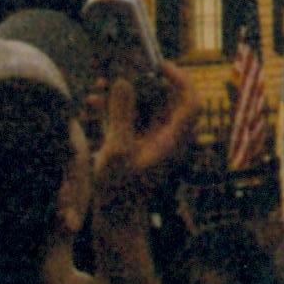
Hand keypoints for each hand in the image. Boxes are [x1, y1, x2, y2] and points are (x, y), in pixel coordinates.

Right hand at [91, 61, 196, 226]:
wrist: (114, 218)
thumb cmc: (120, 190)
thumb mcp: (118, 150)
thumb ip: (121, 114)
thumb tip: (123, 82)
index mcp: (173, 140)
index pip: (191, 103)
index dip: (180, 80)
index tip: (159, 66)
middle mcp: (167, 137)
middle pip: (164, 99)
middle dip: (141, 83)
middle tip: (119, 71)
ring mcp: (151, 140)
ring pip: (143, 107)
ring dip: (122, 95)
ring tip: (99, 85)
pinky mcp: (136, 144)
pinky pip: (130, 118)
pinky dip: (114, 109)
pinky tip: (93, 103)